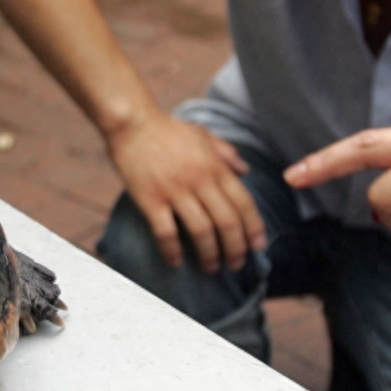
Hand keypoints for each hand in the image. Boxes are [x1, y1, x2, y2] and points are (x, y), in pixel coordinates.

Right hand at [107, 112, 265, 272]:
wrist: (133, 123)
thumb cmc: (168, 130)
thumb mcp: (204, 136)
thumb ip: (227, 154)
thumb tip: (245, 171)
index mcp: (215, 166)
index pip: (244, 203)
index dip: (253, 228)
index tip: (257, 247)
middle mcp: (200, 180)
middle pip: (227, 222)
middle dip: (235, 248)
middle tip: (236, 265)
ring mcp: (175, 191)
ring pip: (201, 231)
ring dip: (209, 254)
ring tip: (211, 267)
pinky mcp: (150, 199)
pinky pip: (166, 232)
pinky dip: (173, 251)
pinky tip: (176, 262)